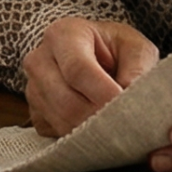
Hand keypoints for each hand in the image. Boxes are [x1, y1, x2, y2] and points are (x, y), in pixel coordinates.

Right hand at [22, 17, 161, 136]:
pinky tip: (96, 126)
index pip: (77, 69)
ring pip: (61, 120)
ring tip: (116, 125)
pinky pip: (56, 132)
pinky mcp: (34, 112)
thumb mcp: (136, 48)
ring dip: (92, 130)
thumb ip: (138, 69)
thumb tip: (132, 99)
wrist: (95, 56)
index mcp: (63, 35)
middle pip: (66, 101)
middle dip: (99, 117)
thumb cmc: (116, 49)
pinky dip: (80, 137)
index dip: (103, 92)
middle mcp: (39, 60)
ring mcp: (33, 88)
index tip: (126, 106)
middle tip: (126, 123)